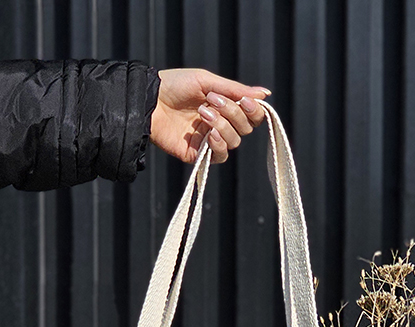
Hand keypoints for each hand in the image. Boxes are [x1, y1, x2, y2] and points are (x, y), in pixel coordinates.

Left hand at [150, 68, 268, 164]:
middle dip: (233, 113)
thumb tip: (266, 94)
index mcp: (225, 106)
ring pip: (234, 141)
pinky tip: (209, 134)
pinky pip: (220, 156)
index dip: (254, 110)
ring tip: (202, 113)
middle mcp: (220, 124)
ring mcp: (209, 140)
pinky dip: (219, 145)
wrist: (149, 100)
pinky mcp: (198, 154)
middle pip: (245, 128)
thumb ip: (236, 90)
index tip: (245, 101)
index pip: (251, 115)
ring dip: (222, 125)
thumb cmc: (175, 85)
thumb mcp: (207, 81)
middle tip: (213, 100)